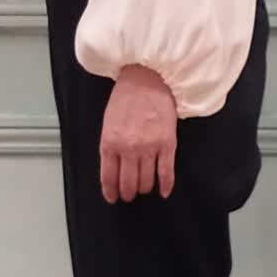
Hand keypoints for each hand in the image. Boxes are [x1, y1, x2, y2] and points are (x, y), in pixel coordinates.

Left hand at [100, 64, 176, 203]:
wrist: (147, 79)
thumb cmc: (125, 97)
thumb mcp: (108, 122)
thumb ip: (110, 145)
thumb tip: (114, 167)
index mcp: (110, 142)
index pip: (108, 177)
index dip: (111, 191)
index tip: (113, 198)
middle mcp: (128, 149)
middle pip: (128, 183)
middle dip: (128, 193)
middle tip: (129, 195)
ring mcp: (149, 147)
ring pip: (146, 181)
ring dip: (144, 188)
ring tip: (144, 188)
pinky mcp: (167, 144)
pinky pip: (166, 172)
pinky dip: (165, 185)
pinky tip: (164, 192)